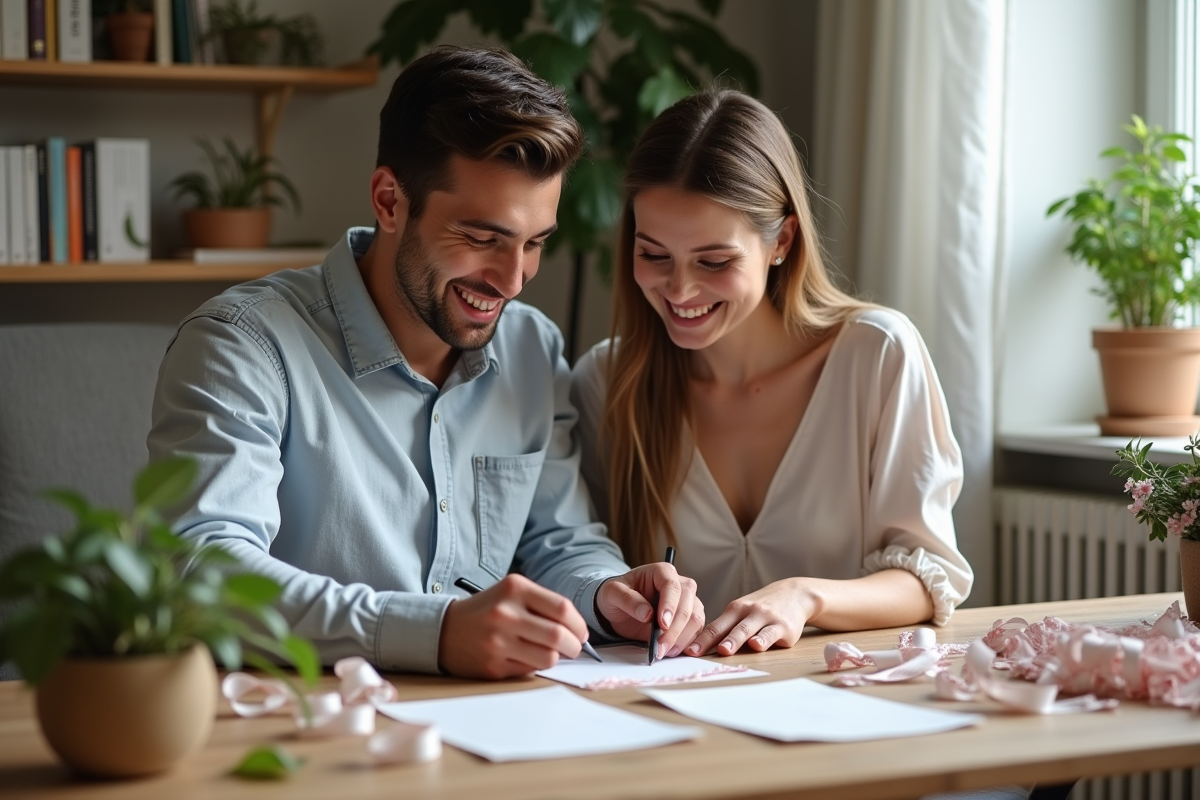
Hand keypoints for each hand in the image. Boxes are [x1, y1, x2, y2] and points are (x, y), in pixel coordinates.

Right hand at [438, 574, 590, 678]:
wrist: (445, 630)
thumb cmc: (488, 610)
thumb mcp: (512, 593)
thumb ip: (544, 605)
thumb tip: (579, 631)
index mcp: (514, 589)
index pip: (563, 609)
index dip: (579, 625)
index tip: (581, 633)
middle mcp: (505, 613)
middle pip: (559, 636)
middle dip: (575, 646)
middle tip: (574, 648)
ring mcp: (498, 642)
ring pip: (549, 658)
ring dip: (556, 658)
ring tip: (549, 653)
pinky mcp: (493, 666)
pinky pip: (530, 670)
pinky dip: (535, 666)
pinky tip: (525, 657)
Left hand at [596, 564, 703, 658]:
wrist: (619, 608)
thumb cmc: (618, 595)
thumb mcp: (613, 593)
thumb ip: (628, 600)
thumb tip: (647, 614)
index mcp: (661, 572)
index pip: (672, 586)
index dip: (670, 606)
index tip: (662, 624)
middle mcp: (679, 585)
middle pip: (688, 605)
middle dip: (675, 629)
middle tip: (660, 646)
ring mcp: (687, 601)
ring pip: (695, 619)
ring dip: (682, 638)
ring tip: (664, 650)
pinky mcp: (689, 618)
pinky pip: (696, 631)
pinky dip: (686, 643)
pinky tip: (673, 650)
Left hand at [684, 578, 815, 656]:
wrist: (794, 594)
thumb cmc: (762, 608)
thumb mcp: (743, 612)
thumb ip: (728, 628)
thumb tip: (703, 648)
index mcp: (734, 610)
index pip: (714, 626)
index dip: (700, 640)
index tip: (686, 651)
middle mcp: (747, 611)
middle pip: (727, 628)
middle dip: (711, 640)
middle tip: (696, 652)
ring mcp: (765, 617)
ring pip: (746, 630)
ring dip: (734, 640)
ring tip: (724, 650)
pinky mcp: (783, 626)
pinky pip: (771, 633)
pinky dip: (763, 639)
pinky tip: (756, 645)